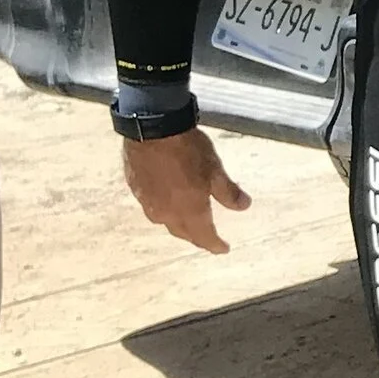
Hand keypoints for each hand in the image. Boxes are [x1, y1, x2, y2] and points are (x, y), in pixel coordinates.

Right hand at [123, 126, 250, 253]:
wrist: (151, 128)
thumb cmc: (188, 151)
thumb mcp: (216, 171)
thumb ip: (229, 192)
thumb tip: (244, 206)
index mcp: (189, 212)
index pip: (204, 237)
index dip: (215, 245)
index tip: (224, 249)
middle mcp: (165, 214)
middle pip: (182, 232)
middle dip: (196, 237)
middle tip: (207, 237)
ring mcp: (146, 202)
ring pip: (164, 221)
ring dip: (178, 223)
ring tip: (187, 220)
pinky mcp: (135, 188)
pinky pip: (151, 205)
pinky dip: (163, 206)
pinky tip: (166, 198)